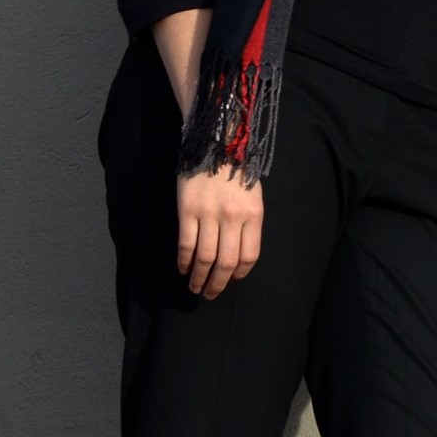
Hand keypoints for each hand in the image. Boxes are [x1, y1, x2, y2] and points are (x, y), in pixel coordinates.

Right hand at [176, 164, 264, 298]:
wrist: (215, 141)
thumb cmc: (236, 169)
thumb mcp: (253, 194)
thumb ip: (248, 222)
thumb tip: (238, 253)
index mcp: (253, 214)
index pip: (249, 255)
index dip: (240, 273)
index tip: (232, 280)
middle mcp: (233, 217)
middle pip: (226, 262)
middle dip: (218, 284)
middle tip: (210, 294)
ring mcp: (209, 214)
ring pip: (205, 258)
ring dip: (199, 277)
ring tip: (195, 287)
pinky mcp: (187, 210)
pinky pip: (186, 243)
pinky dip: (184, 261)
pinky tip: (183, 268)